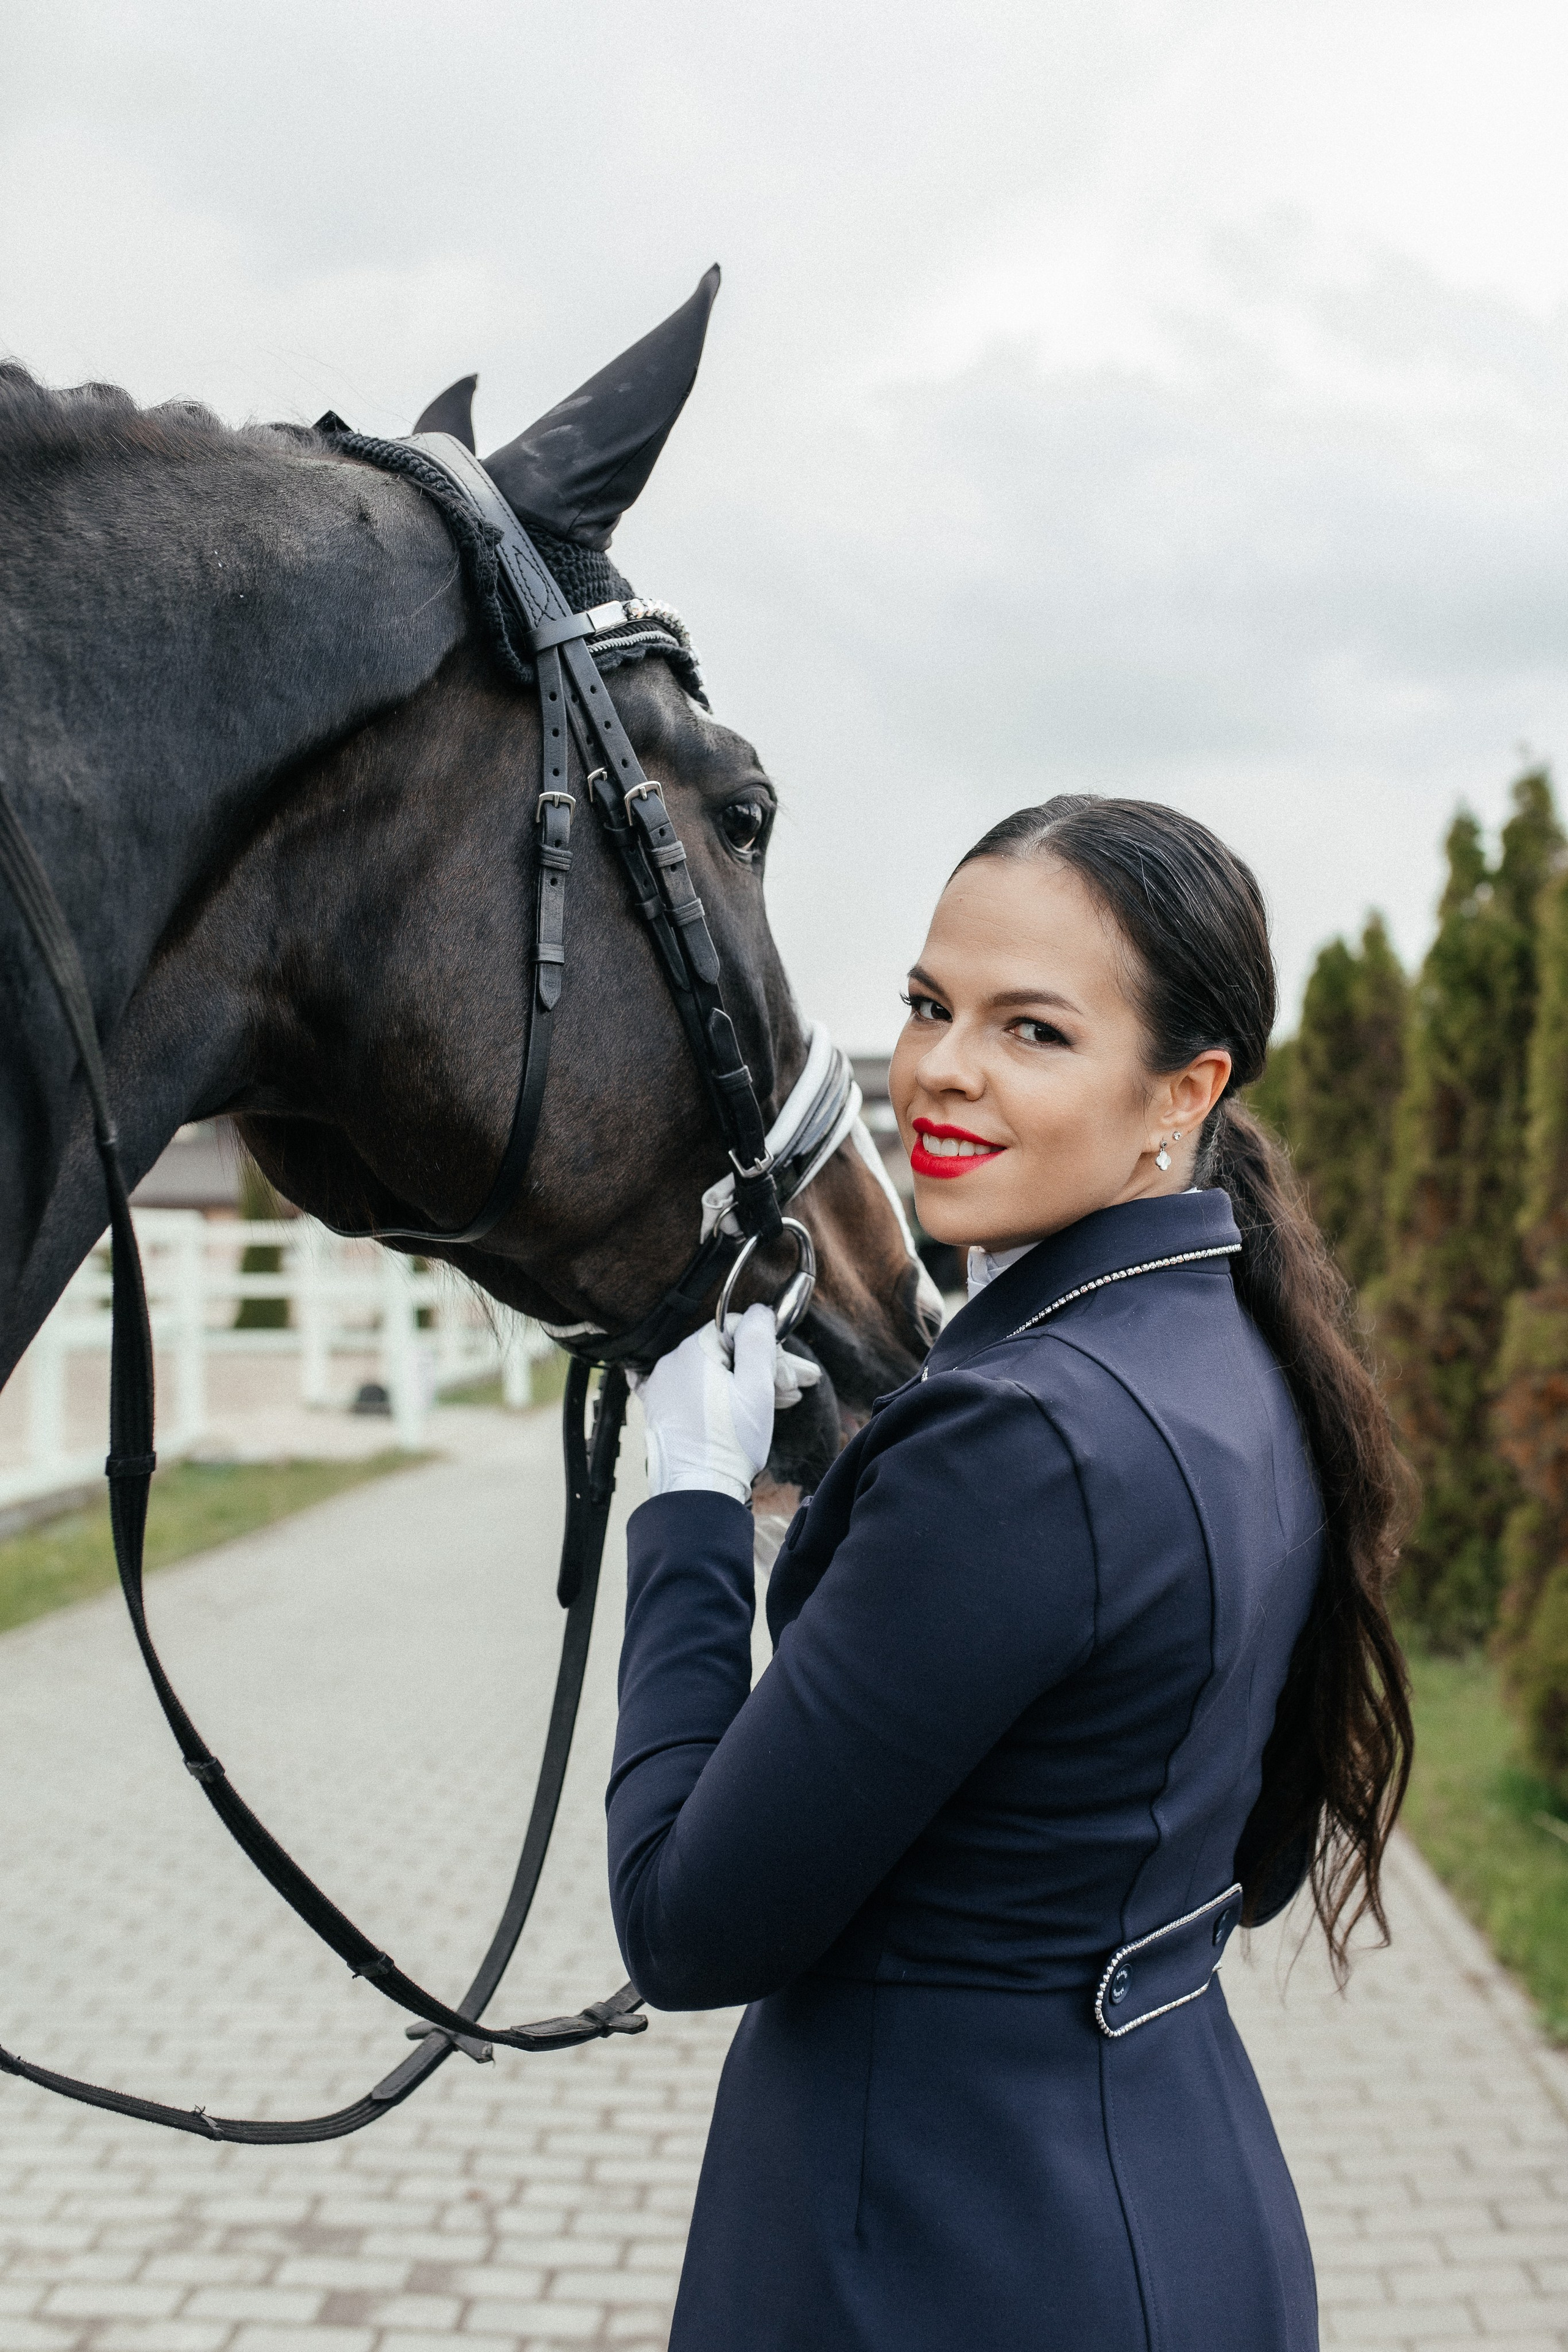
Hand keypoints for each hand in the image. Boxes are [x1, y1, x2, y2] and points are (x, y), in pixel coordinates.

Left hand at [631, 1304, 821, 1504]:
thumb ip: (759, 1340)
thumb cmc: (730, 1444)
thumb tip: (760, 1311)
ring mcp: (663, 1388)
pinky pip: (698, 1391)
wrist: (698, 1493)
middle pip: (728, 1352)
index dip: (769, 1348)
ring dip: (749, 1384)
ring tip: (781, 1403)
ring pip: (716, 1373)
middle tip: (796, 1388)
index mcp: (693, 1351)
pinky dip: (722, 1396)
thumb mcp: (756, 1388)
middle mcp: (672, 1363)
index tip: (791, 1374)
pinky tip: (743, 1403)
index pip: (738, 1329)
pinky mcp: (663, 1410)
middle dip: (766, 1368)